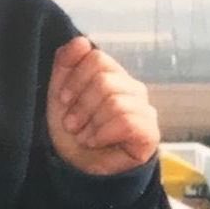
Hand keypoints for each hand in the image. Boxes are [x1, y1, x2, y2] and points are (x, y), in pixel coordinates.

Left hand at [46, 36, 159, 175]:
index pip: (96, 58)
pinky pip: (126, 122)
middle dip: (80, 105)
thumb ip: (66, 63)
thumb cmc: (70, 130)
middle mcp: (133, 88)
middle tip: (73, 124)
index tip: (63, 100)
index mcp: (113, 75)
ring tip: (84, 136)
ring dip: (90, 123)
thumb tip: (82, 41)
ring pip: (114, 101)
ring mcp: (144, 110)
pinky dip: (102, 134)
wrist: (76, 168)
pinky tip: (96, 142)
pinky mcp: (150, 133)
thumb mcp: (59, 92)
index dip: (74, 79)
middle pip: (104, 79)